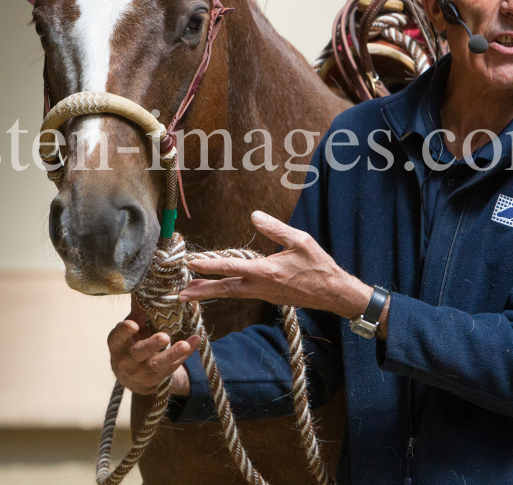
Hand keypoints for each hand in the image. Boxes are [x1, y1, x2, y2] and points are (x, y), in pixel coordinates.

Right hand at [107, 298, 200, 395]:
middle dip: (151, 345)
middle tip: (164, 337)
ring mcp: (142, 372)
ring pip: (157, 364)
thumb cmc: (131, 344)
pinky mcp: (157, 378)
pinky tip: (195, 342)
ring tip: (184, 345)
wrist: (133, 377)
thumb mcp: (131, 330)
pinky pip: (173, 366)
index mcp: (117, 345)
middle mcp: (127, 360)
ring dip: (172, 354)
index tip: (133, 325)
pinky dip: (185, 355)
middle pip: (138, 353)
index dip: (124, 331)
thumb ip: (138, 313)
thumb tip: (146, 288)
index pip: (118, 338)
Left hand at [178, 210, 370, 318]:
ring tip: (189, 293)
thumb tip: (254, 215)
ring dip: (210, 293)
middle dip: (201, 291)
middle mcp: (261, 287)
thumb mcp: (301, 241)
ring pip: (231, 293)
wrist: (332, 293)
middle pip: (225, 289)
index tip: (192, 263)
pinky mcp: (267, 296)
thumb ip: (276, 228)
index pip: (232, 267)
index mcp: (267, 272)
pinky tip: (217, 289)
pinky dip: (225, 291)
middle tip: (179, 295)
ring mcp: (263, 294)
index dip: (210, 264)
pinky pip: (241, 294)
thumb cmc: (319, 266)